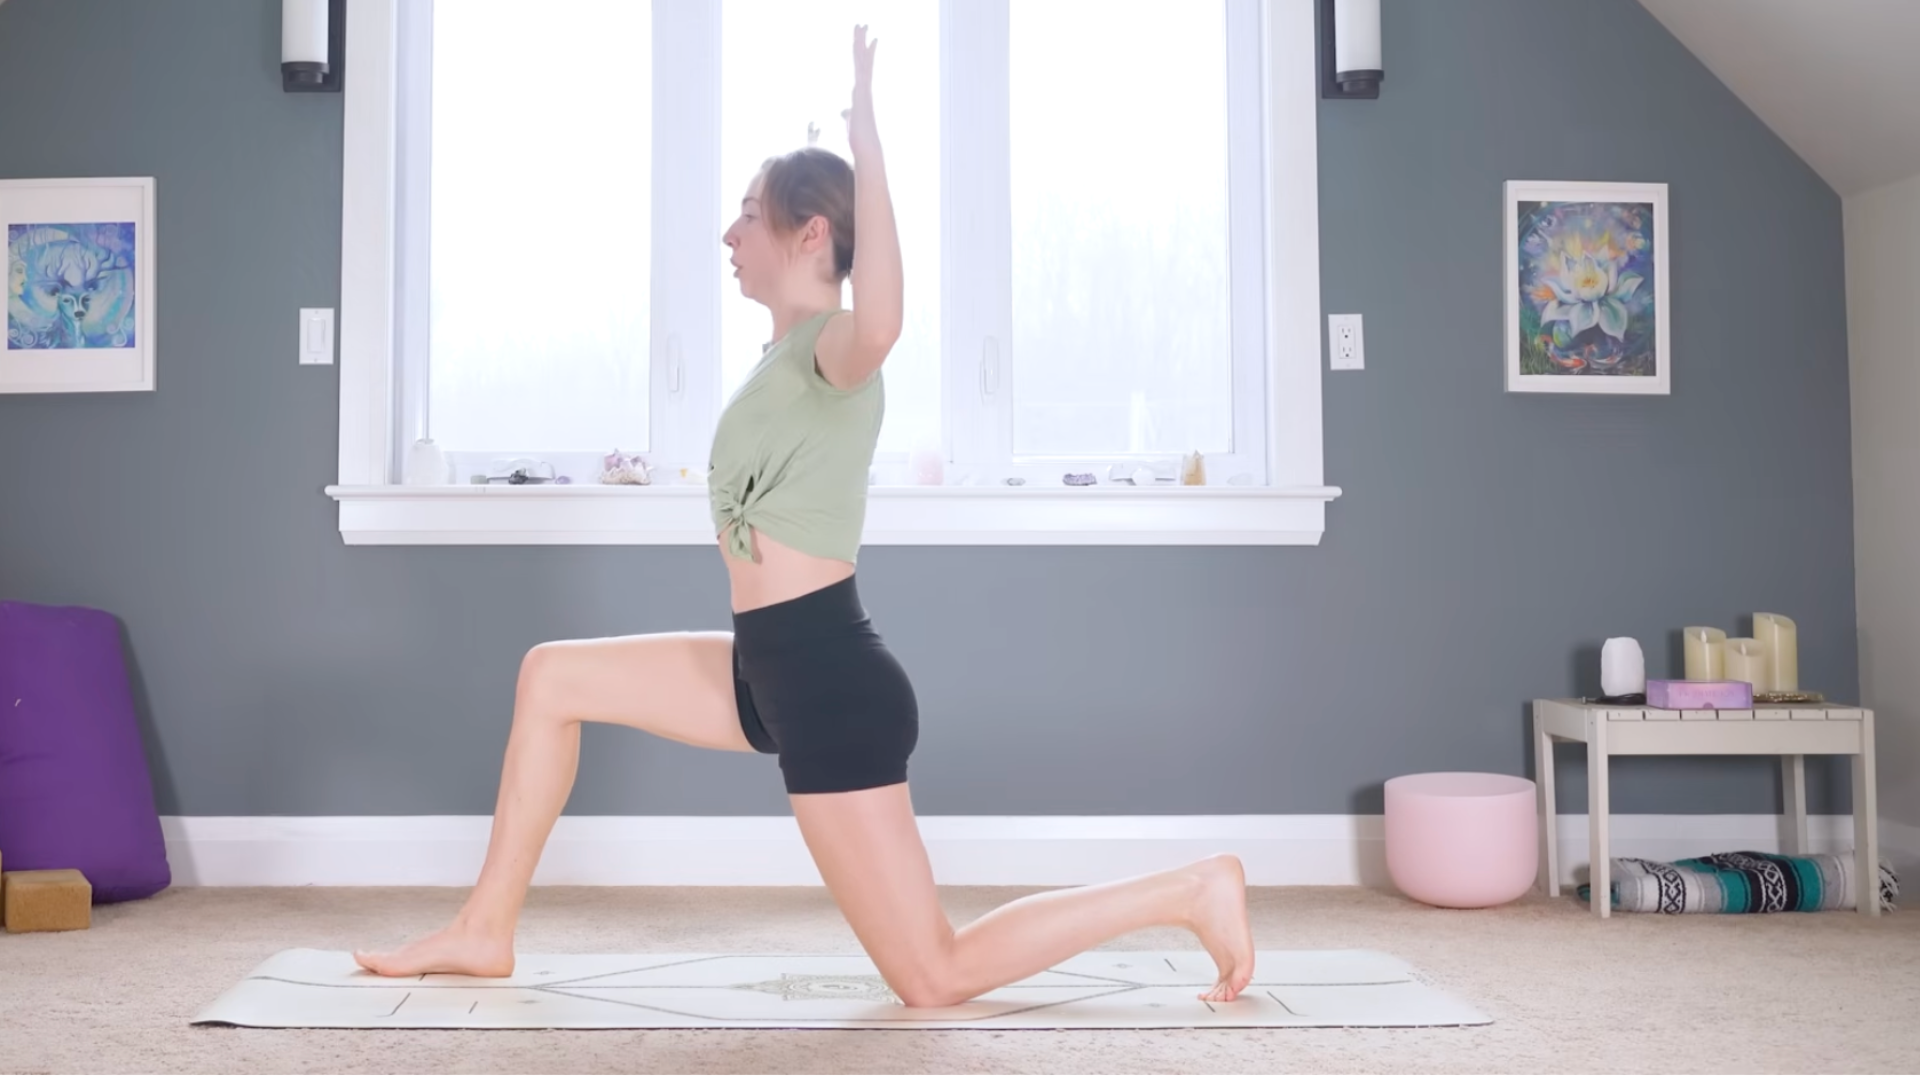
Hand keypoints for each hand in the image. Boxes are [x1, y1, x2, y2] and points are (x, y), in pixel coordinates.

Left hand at [844, 24, 879, 154]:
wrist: (867, 148)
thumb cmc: (860, 138)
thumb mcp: (851, 121)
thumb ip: (848, 113)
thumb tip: (845, 111)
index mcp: (861, 92)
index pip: (863, 68)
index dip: (865, 53)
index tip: (869, 38)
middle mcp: (864, 88)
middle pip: (863, 60)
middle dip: (862, 42)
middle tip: (862, 24)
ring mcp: (864, 90)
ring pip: (862, 61)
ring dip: (860, 43)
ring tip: (861, 27)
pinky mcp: (862, 94)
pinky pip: (862, 71)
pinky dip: (863, 59)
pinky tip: (861, 47)